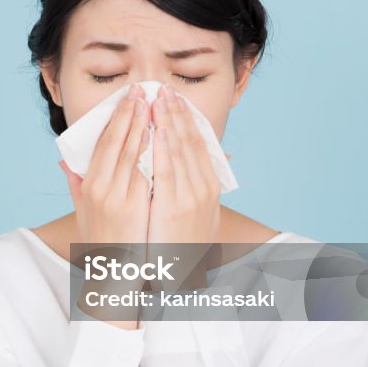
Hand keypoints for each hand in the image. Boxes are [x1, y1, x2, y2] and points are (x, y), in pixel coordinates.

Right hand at [60, 83, 151, 330]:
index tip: (129, 98)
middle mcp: (103, 190)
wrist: (115, 277)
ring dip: (149, 124)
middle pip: (122, 141)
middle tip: (145, 90)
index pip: (106, 143)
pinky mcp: (139, 209)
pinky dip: (161, 151)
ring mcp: (122, 198)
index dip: (118, 118)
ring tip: (159, 103)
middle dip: (134, 113)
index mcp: (91, 187)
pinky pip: (153, 172)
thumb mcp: (83, 215)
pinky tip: (168, 134)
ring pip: (138, 152)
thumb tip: (66, 164)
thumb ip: (76, 186)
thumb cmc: (102, 245)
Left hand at [147, 84, 220, 244]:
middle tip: (165, 88)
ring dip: (170, 121)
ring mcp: (191, 197)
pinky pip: (167, 170)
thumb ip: (192, 187)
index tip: (176, 98)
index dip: (187, 119)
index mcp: (208, 187)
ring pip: (180, 150)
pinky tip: (159, 128)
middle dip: (178, 113)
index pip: (198, 144)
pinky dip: (164, 147)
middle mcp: (204, 189)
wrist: (177, 278)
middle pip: (191, 142)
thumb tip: (199, 164)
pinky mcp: (175, 207)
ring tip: (160, 98)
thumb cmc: (180, 245)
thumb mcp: (195, 215)